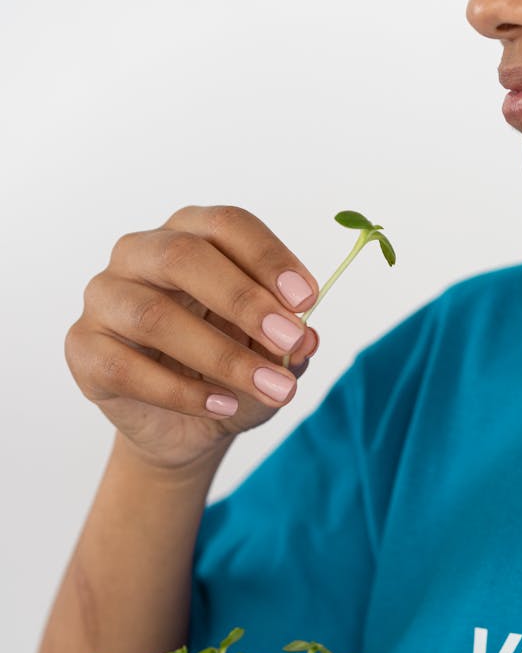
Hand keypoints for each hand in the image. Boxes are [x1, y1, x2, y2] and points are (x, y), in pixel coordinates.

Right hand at [65, 204, 319, 469]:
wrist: (184, 428)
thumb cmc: (226, 371)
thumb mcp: (270, 357)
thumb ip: (289, 342)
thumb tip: (306, 339)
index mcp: (189, 235)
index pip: (226, 225)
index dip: (268, 257)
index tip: (307, 299)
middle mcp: (139, 254)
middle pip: (182, 255)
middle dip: (243, 299)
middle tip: (289, 339)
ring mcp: (104, 298)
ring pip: (153, 315)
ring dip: (222, 356)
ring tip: (272, 388)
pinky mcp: (83, 348)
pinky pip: (126, 367)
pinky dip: (182, 392)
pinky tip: (223, 406)